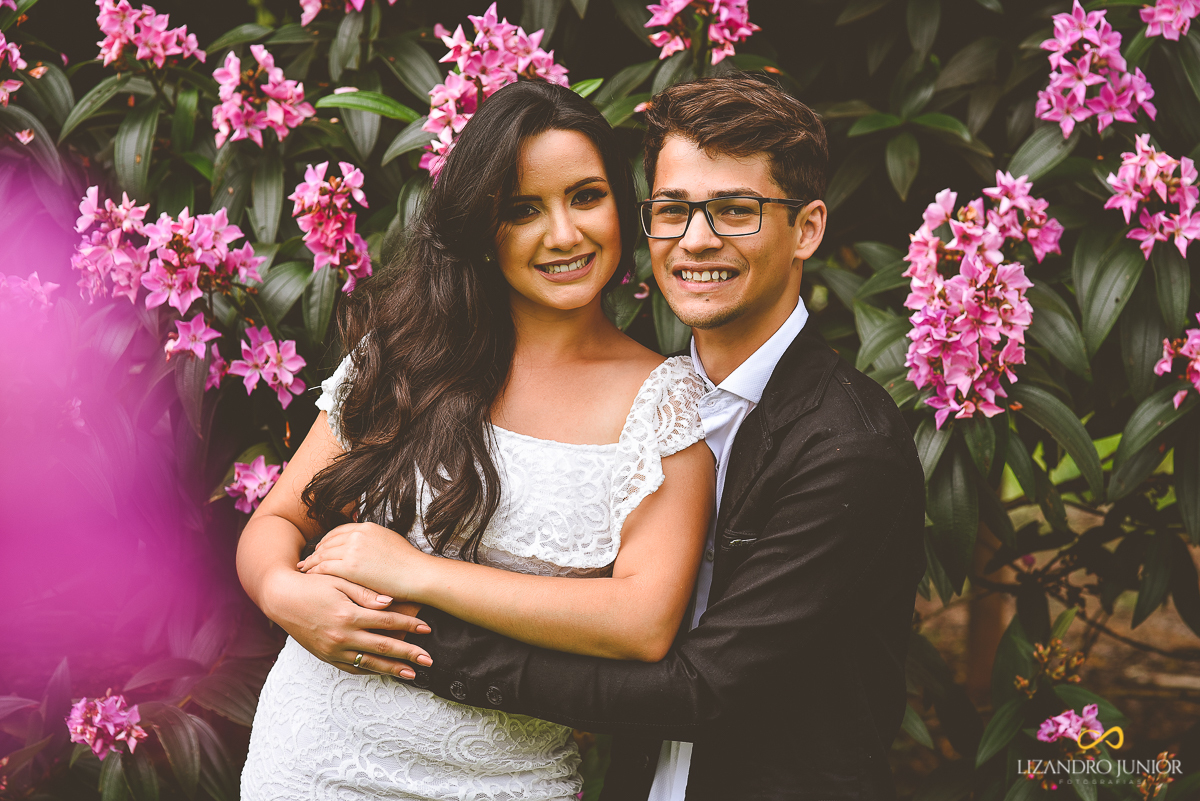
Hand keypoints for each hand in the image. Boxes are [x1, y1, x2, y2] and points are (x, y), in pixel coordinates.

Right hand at [263, 567, 432, 678]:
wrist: (281, 599)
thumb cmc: (312, 585)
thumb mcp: (339, 581)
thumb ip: (365, 593)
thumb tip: (389, 602)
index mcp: (348, 615)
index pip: (387, 622)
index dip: (409, 625)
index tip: (427, 628)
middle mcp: (341, 636)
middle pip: (383, 647)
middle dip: (409, 654)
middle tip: (428, 660)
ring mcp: (333, 650)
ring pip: (369, 663)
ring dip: (393, 669)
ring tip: (412, 674)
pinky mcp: (326, 657)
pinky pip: (351, 668)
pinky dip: (369, 671)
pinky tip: (384, 672)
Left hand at [297, 521, 427, 601]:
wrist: (418, 574)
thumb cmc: (409, 563)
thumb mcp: (390, 541)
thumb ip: (374, 539)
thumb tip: (366, 544)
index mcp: (367, 527)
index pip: (338, 531)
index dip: (326, 541)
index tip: (320, 549)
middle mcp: (358, 535)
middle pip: (328, 542)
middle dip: (315, 552)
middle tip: (306, 561)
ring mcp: (353, 550)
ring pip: (323, 554)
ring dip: (311, 563)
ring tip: (303, 570)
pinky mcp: (350, 567)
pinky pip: (324, 568)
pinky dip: (314, 572)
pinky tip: (310, 578)